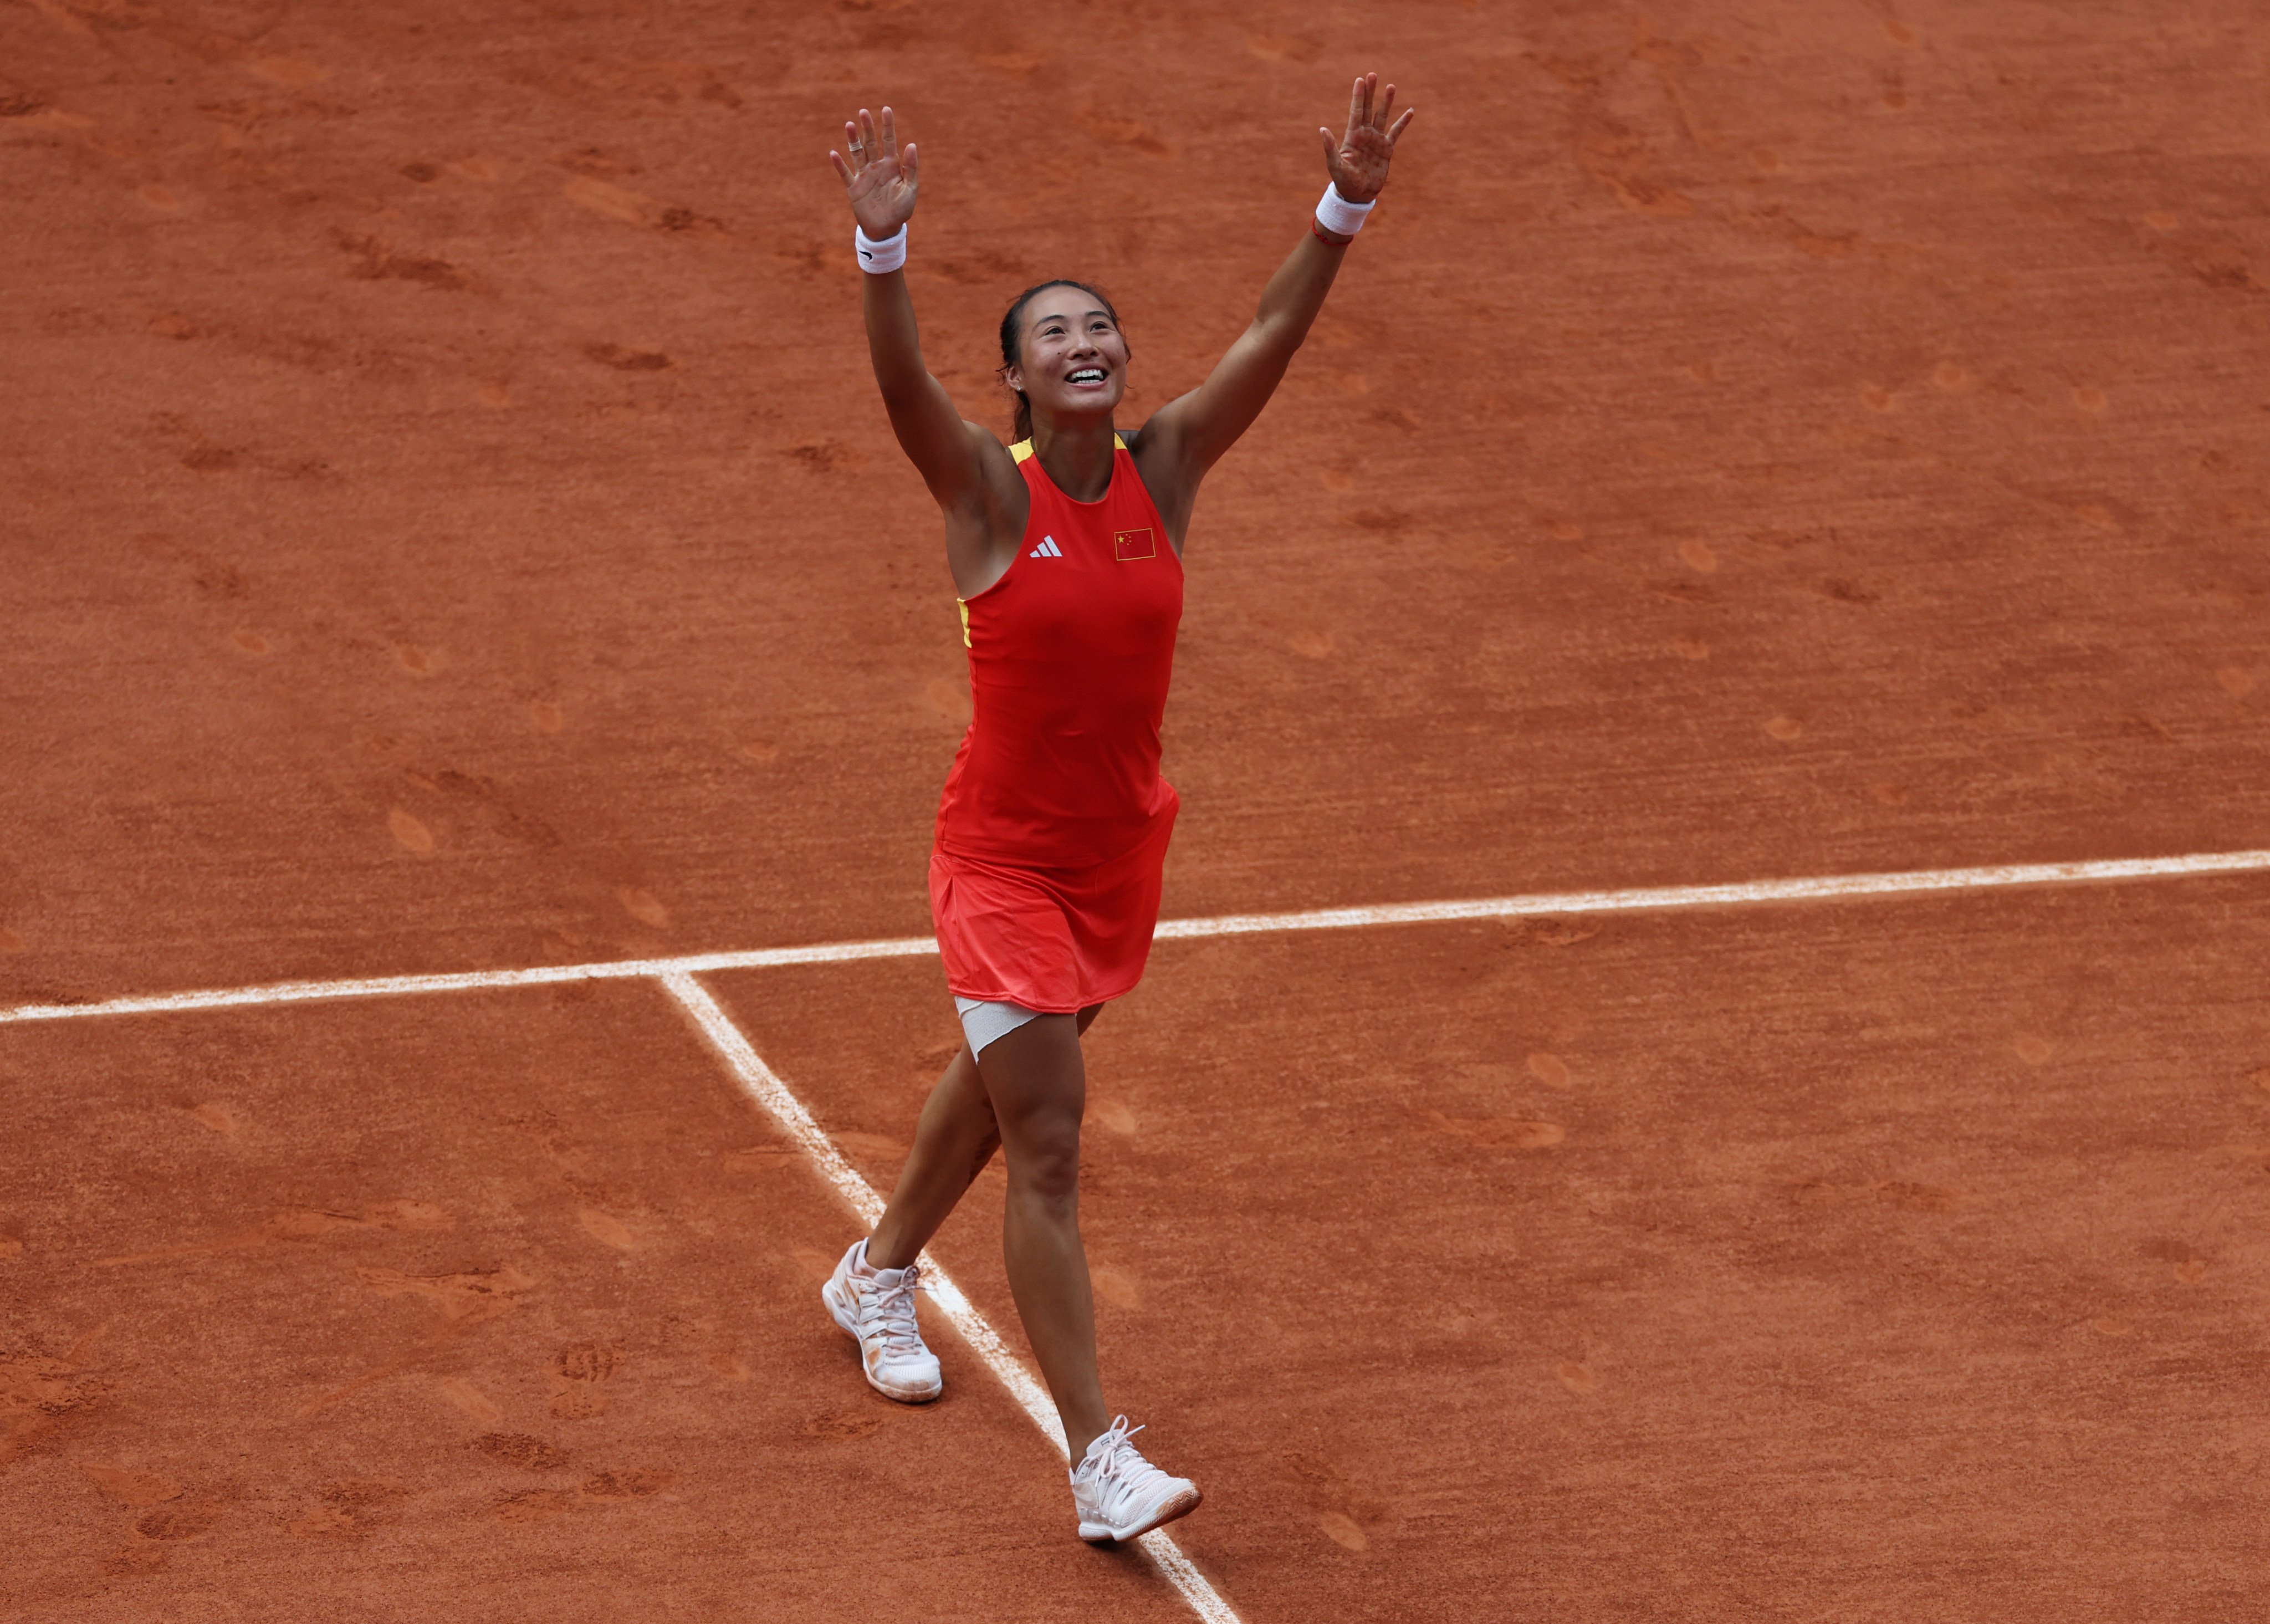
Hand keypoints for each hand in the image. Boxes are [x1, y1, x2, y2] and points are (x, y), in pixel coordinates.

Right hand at [829, 105, 917, 237]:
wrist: (886, 229)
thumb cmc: (901, 210)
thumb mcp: (910, 189)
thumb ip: (910, 168)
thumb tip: (912, 144)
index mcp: (892, 166)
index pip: (889, 141)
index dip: (888, 126)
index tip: (886, 109)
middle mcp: (877, 167)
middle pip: (870, 143)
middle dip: (867, 128)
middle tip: (863, 112)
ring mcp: (864, 176)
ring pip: (857, 153)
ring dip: (853, 140)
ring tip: (849, 124)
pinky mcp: (854, 188)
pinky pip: (845, 174)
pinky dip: (839, 164)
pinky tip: (833, 153)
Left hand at [1318, 74, 1413, 204]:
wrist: (1358, 195)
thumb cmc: (1344, 181)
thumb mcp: (1335, 165)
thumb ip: (1330, 147)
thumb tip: (1322, 129)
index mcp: (1352, 136)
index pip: (1356, 111)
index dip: (1358, 96)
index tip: (1360, 80)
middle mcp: (1365, 134)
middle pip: (1369, 109)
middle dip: (1370, 92)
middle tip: (1372, 75)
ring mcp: (1376, 140)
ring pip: (1382, 116)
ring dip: (1386, 102)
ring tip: (1391, 86)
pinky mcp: (1387, 149)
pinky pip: (1396, 132)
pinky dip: (1403, 122)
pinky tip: (1410, 111)